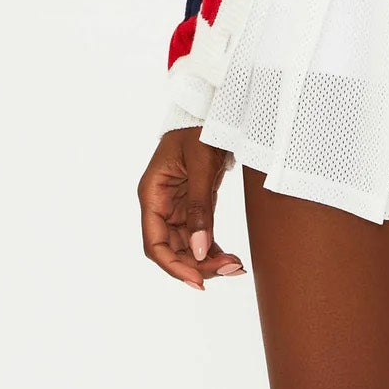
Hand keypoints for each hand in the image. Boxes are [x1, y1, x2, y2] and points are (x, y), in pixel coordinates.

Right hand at [138, 127, 245, 290]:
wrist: (213, 107)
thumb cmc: (200, 129)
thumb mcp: (201, 165)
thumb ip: (200, 208)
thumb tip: (201, 250)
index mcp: (152, 194)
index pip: (155, 243)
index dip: (174, 266)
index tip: (198, 281)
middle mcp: (161, 204)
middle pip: (173, 248)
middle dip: (199, 264)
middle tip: (230, 270)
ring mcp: (177, 205)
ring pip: (188, 245)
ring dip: (208, 259)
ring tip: (236, 267)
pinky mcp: (193, 203)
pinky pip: (199, 233)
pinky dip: (212, 247)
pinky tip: (230, 258)